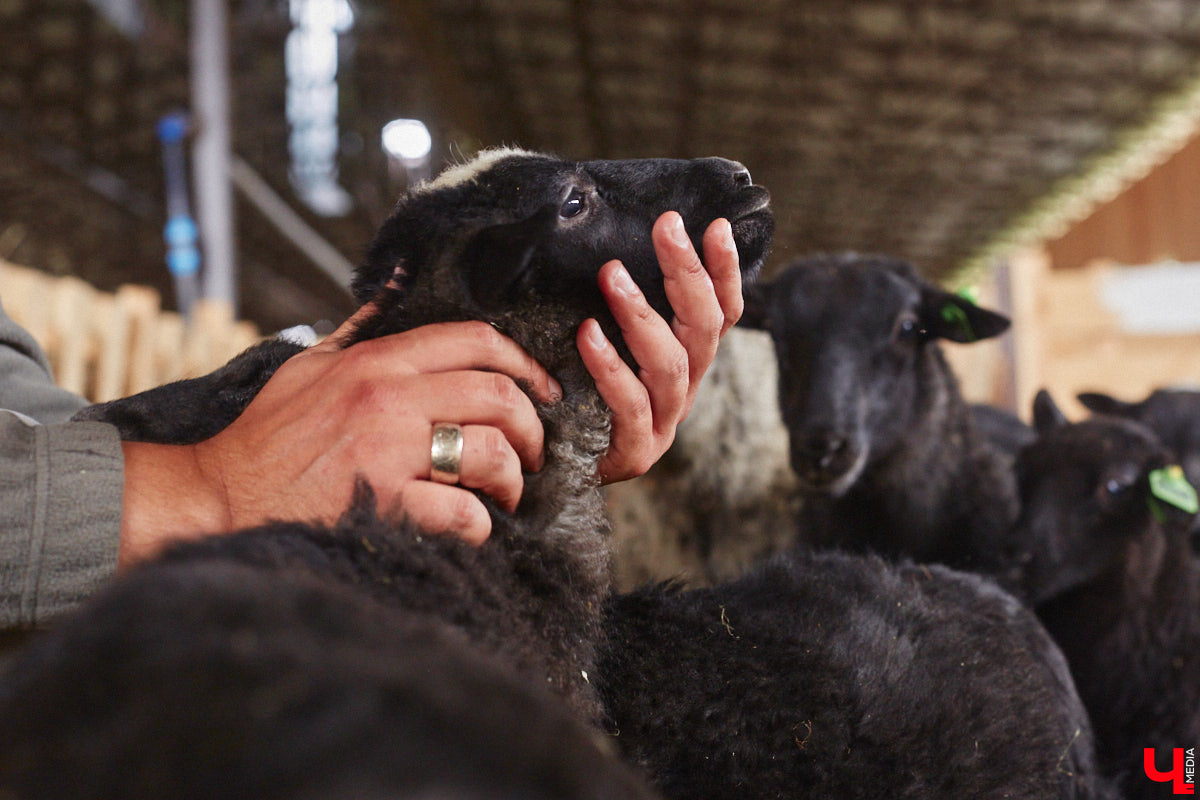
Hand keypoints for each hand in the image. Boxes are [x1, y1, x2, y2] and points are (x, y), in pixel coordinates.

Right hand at [118, 312, 559, 567]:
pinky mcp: (383, 504)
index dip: (525, 363)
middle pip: (498, 395)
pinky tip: (474, 527)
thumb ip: (358, 330)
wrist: (217, 495)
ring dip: (512, 477)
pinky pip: (463, 513)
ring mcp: (386, 452)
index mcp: (374, 361)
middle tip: (531, 451)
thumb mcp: (308, 364)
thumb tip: (395, 291)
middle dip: (531, 426)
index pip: (475, 341)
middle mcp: (387, 399)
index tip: (542, 389)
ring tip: (505, 492)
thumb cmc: (266, 435)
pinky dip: (481, 525)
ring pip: (490, 451)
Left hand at [579, 211, 741, 483]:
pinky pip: (630, 405)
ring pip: (671, 364)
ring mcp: (663, 424)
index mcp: (686, 363)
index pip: (721, 313)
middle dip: (688, 273)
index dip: (724, 272)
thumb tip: (611, 244)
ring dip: (643, 314)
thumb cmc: (575, 397)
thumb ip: (617, 307)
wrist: (552, 473)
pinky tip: (587, 333)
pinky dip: (610, 366)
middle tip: (667, 227)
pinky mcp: (634, 452)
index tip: (717, 225)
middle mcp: (683, 390)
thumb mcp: (603, 345)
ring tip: (613, 275)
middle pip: (703, 328)